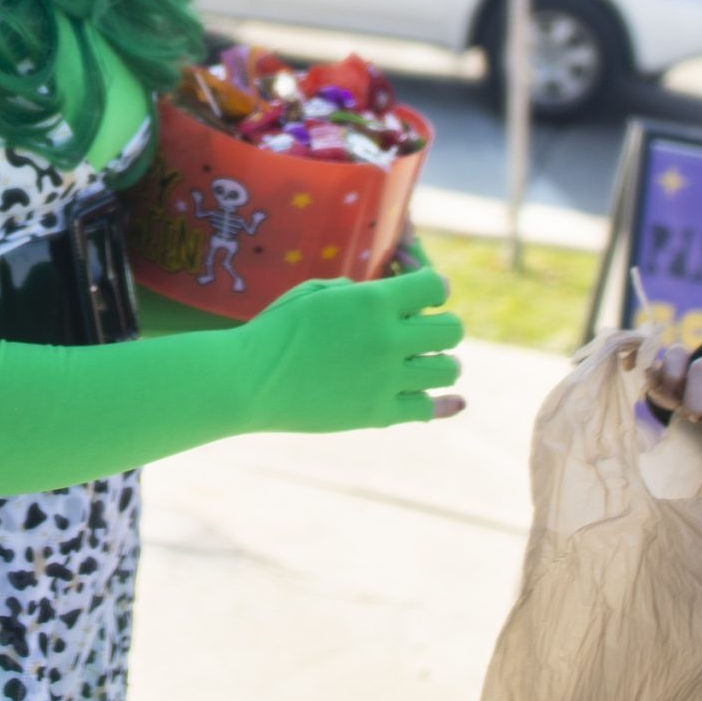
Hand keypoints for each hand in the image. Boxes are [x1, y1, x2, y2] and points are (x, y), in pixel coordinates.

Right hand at [246, 269, 466, 429]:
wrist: (248, 380)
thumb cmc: (276, 329)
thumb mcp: (317, 293)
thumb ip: (360, 294)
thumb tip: (389, 304)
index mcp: (373, 301)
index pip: (436, 286)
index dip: (435, 286)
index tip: (427, 293)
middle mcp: (387, 339)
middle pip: (452, 330)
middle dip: (443, 326)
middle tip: (427, 331)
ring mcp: (385, 379)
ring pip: (449, 370)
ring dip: (442, 363)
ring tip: (425, 363)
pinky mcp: (377, 414)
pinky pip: (428, 409)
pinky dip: (442, 404)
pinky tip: (453, 400)